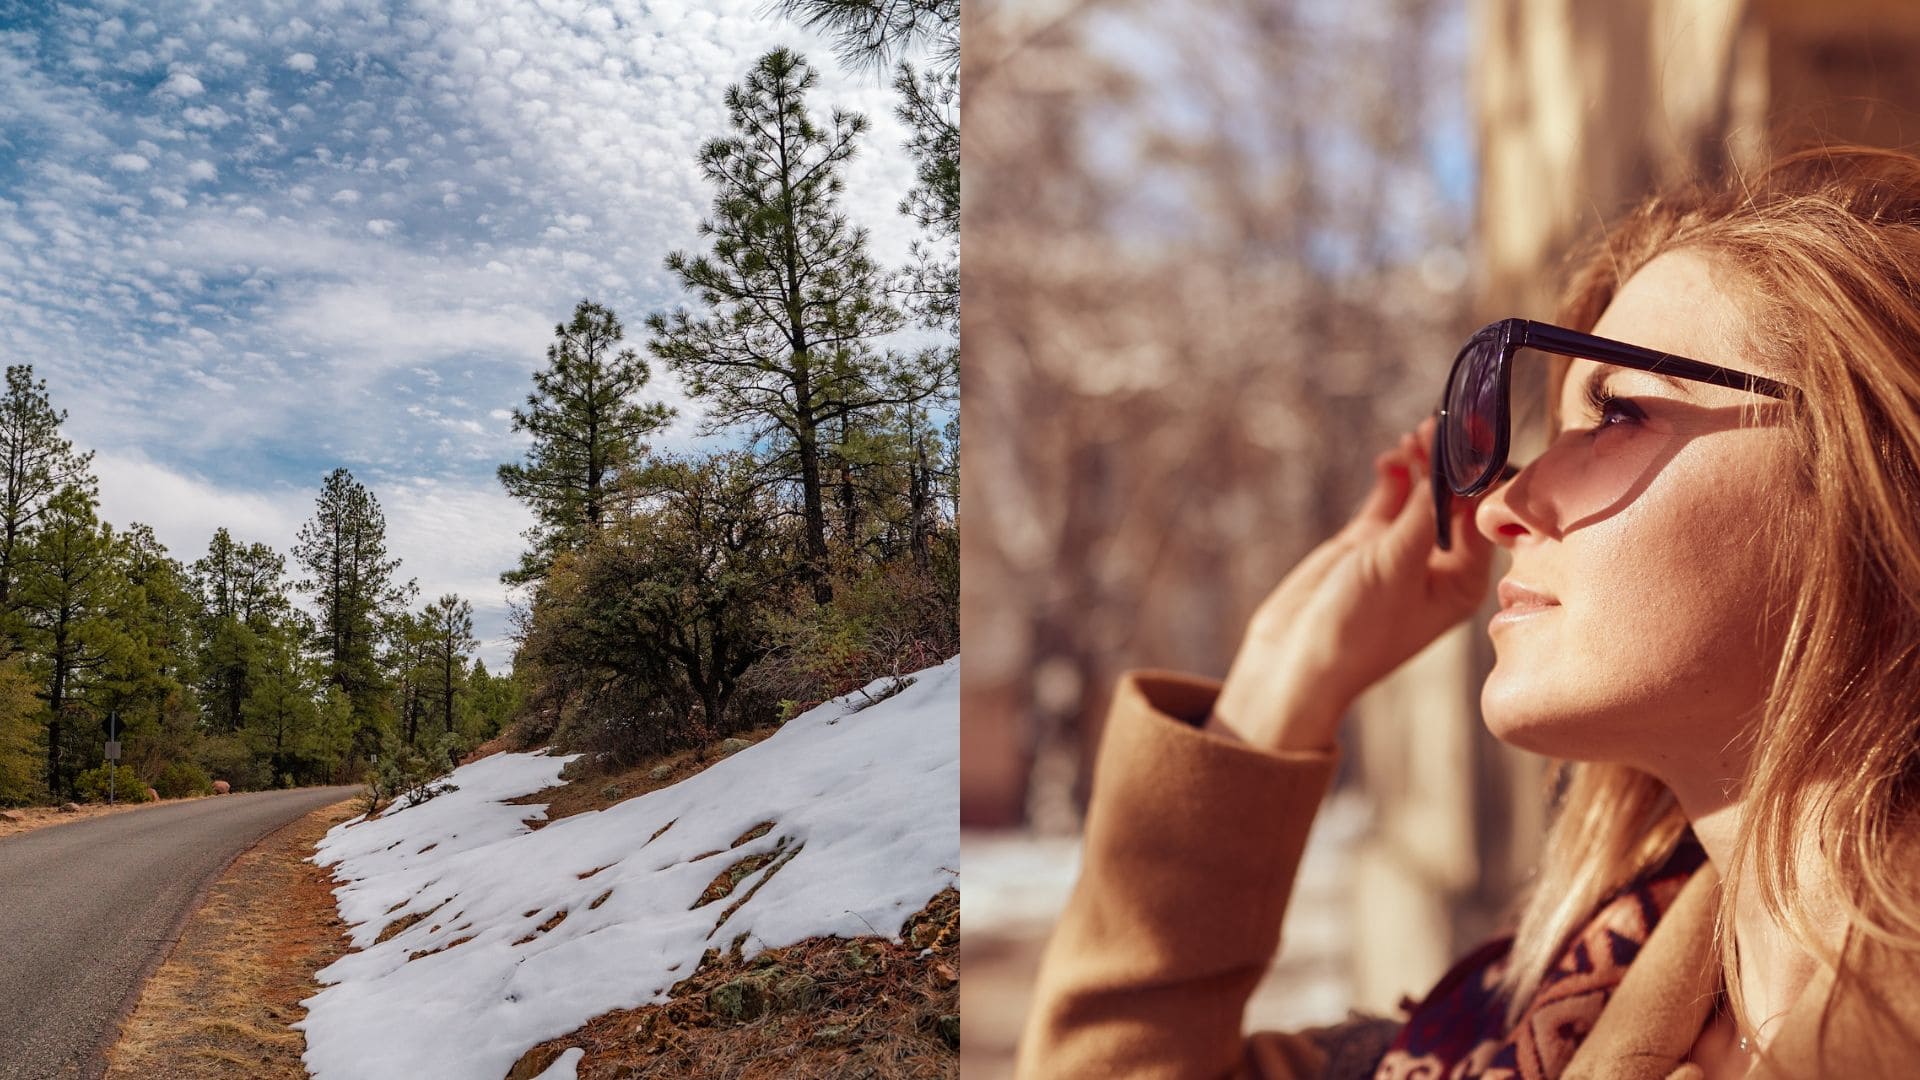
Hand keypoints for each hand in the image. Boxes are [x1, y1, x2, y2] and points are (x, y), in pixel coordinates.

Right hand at [1206, 416, 1497, 751]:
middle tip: (1442, 424)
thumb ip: (1421, 516)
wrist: (1294, 661)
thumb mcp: (1394, 569)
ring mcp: (1403, 551)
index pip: (1482, 516)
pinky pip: (1391, 499)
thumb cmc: (1354, 630)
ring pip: (1423, 494)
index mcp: (1464, 582)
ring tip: (1416, 435)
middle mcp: (1441, 565)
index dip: (1478, 474)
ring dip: (1422, 463)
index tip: (1471, 436)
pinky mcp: (1368, 543)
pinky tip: (1389, 459)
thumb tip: (1450, 466)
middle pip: (1456, 500)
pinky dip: (1393, 476)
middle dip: (1451, 462)